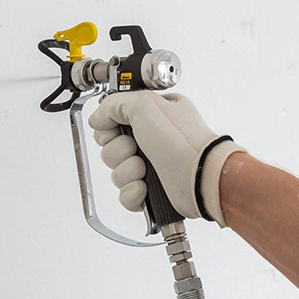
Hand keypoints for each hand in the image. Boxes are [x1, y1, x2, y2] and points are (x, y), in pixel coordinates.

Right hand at [87, 91, 244, 222]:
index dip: (109, 130)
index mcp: (151, 116)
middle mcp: (151, 139)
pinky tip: (145, 188)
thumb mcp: (145, 104)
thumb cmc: (182, 141)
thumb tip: (98, 118)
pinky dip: (132, 193)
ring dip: (127, 172)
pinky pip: (125, 194)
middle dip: (118, 152)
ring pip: (116, 172)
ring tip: (145, 169)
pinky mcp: (152, 190)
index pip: (112, 122)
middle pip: (110, 148)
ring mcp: (152, 165)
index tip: (118, 130)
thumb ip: (114, 104)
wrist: (201, 177)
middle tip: (136, 149)